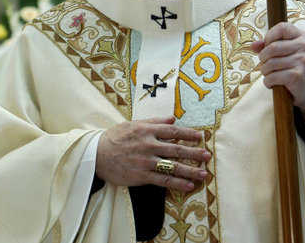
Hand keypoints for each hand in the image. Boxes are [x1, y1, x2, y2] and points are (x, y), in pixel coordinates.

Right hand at [95, 116, 209, 192]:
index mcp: (147, 130)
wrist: (97, 154)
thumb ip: (155, 121)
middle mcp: (149, 145)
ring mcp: (146, 162)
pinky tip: (188, 186)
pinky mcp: (141, 176)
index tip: (201, 136)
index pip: (173, 131)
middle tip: (207, 155)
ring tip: (203, 174)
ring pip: (172, 166)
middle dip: (194, 153)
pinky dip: (177, 183)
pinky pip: (162, 180)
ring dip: (189, 171)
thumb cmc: (116, 137)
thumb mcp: (134, 124)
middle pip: (176, 150)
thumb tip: (173, 118)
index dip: (188, 134)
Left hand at [252, 23, 304, 119]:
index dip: (270, 36)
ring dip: (265, 71)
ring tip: (269, 74)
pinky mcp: (297, 76)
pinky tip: (272, 83)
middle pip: (272, 47)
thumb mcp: (284, 51)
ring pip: (270, 63)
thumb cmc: (292, 66)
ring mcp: (302, 61)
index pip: (282, 27)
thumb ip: (267, 45)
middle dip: (263, 57)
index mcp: (302, 36)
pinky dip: (268, 81)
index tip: (268, 45)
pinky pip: (273, 76)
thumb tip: (253, 45)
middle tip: (265, 63)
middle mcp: (304, 46)